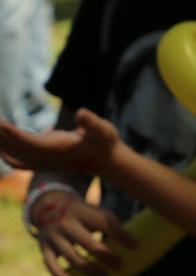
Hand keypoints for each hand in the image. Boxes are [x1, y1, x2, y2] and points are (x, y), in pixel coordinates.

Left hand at [0, 107, 120, 177]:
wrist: (104, 160)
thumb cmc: (103, 142)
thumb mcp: (104, 130)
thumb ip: (93, 123)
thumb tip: (81, 113)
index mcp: (59, 150)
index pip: (32, 144)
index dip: (14, 134)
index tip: (0, 123)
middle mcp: (47, 158)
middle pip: (16, 149)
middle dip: (1, 135)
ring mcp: (42, 162)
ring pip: (13, 155)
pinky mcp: (40, 162)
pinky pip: (16, 161)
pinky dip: (4, 154)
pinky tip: (0, 143)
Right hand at [30, 189, 137, 275]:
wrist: (49, 206)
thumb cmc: (84, 216)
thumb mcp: (97, 213)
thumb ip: (114, 226)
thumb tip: (143, 248)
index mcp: (84, 212)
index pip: (104, 222)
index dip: (120, 235)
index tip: (135, 246)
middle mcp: (67, 223)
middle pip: (88, 243)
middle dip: (106, 257)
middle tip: (120, 266)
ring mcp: (54, 235)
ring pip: (72, 256)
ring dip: (90, 270)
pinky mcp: (44, 246)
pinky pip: (50, 263)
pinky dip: (60, 275)